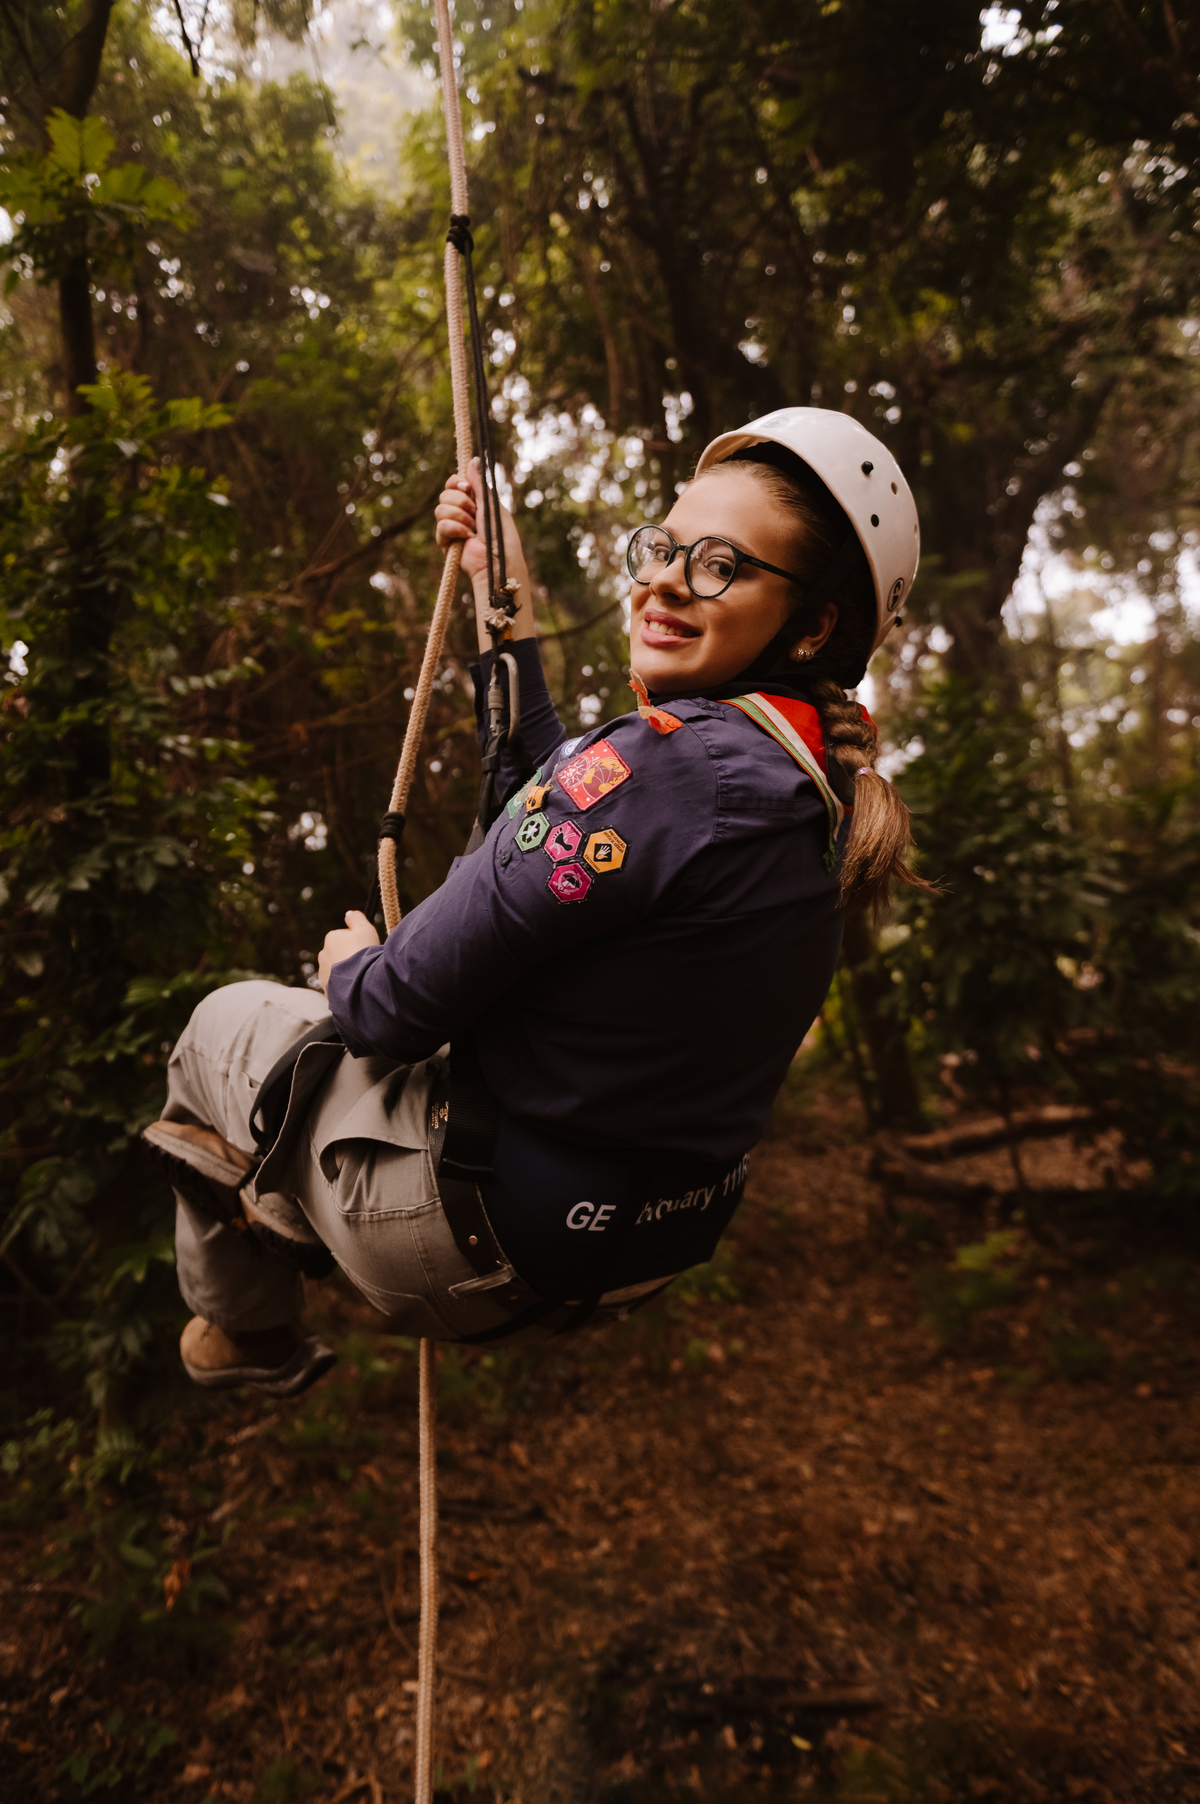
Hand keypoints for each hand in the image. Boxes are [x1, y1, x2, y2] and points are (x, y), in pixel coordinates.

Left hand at [316, 909, 379, 991]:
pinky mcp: (326, 988)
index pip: (346, 936)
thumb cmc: (363, 953)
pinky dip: (346, 984)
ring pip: (339, 969)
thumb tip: (349, 914)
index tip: (367, 948)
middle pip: (342, 952)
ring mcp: (323, 973)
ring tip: (361, 976)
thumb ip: (356, 918)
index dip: (359, 942)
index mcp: (331, 938)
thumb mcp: (365, 929)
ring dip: (348, 971)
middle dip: (351, 956)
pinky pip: (338, 984)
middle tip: (365, 963)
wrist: (359, 983)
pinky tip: (356, 986)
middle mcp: (323, 954)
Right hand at [434, 457, 530, 613]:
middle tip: (475, 513)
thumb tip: (473, 461)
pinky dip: (456, 529)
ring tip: (473, 528)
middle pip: (445, 494)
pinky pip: (441, 526)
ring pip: (440, 509)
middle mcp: (461, 513)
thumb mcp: (490, 504)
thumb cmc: (500, 535)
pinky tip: (467, 537)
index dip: (456, 482)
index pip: (454, 483)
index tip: (466, 487)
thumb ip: (479, 484)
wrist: (497, 561)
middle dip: (461, 501)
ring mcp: (452, 528)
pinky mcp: (445, 543)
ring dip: (460, 516)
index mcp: (473, 502)